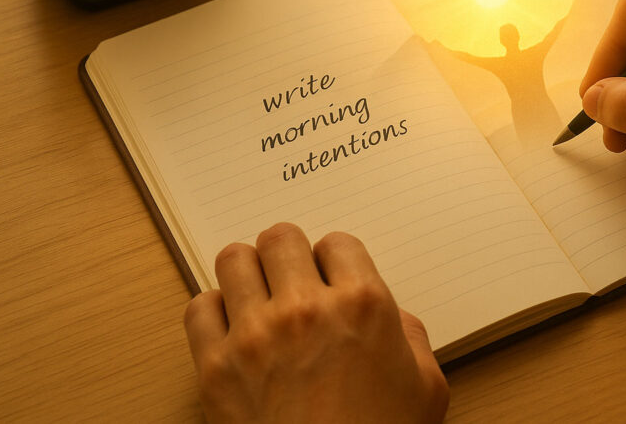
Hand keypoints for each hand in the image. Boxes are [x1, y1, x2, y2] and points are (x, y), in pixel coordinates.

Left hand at [184, 223, 448, 422]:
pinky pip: (199, 308)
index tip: (333, 278)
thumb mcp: (426, 388)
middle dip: (290, 255)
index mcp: (363, 306)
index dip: (336, 261)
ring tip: (260, 298)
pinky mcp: (215, 369)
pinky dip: (214, 311)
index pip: (337, 242)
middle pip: (281, 238)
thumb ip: (410, 335)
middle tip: (294, 280)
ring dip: (250, 274)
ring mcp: (255, 337)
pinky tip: (234, 329)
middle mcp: (306, 310)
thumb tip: (387, 315)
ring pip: (234, 260)